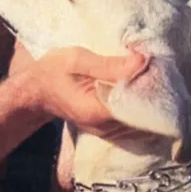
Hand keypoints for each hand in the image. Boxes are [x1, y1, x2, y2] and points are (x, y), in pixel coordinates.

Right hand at [24, 47, 147, 129]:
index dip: (151, 88)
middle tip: (155, 68)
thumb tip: (142, 61)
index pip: (138, 106)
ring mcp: (108, 131)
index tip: (154, 68)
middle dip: (153, 93)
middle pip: (143, 115)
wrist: (36, 91)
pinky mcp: (109, 128)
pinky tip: (137, 87)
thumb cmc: (53, 72)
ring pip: (141, 119)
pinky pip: (132, 119)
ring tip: (148, 75)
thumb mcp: (77, 60)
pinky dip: (139, 104)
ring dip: (147, 98)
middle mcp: (105, 127)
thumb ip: (110, 64)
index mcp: (98, 111)